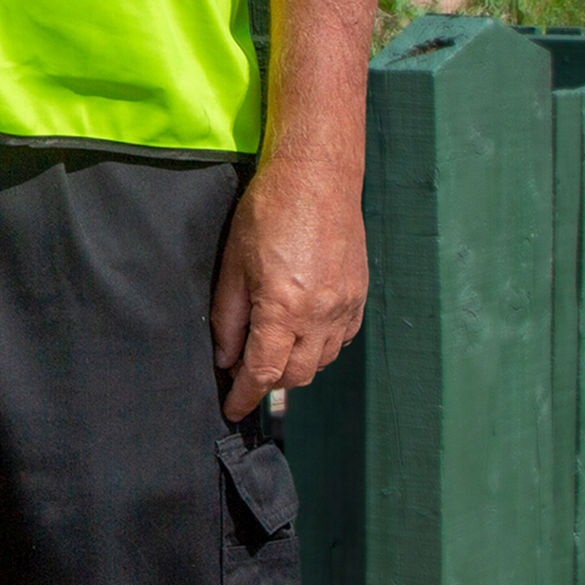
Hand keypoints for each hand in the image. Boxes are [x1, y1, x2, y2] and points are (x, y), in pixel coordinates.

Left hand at [210, 151, 367, 419]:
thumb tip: (225, 358)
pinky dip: (318, 347)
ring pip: (320, 362)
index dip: (244, 395)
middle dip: (268, 381)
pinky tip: (301, 331)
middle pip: (295, 375)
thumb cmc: (269, 209)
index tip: (231, 409)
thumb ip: (228, 315)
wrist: (318, 175)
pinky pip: (339, 341)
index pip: (264, 372)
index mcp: (285, 308)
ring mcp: (345, 309)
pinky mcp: (359, 298)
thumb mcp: (233, 260)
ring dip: (294, 365)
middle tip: (244, 371)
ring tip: (271, 349)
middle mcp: (321, 316)